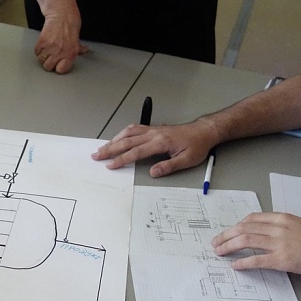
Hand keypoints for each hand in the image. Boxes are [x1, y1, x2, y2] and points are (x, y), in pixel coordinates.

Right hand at [34, 14, 87, 73]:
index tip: (58, 64)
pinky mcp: (42, 42)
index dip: (58, 67)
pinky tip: (43, 44)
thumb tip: (84, 51)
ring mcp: (50, 47)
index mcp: (71, 53)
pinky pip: (36, 51)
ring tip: (47, 50)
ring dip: (43, 56)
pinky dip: (38, 49)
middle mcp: (61, 52)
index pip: (61, 70)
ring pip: (41, 60)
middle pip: (48, 67)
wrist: (61, 14)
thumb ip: (79, 47)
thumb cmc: (70, 23)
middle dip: (48, 63)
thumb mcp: (77, 38)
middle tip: (50, 57)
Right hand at [92, 120, 216, 176]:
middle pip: (127, 141)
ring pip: (128, 132)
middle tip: (97, 155)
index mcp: (161, 142)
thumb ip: (169, 166)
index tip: (111, 165)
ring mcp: (153, 129)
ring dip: (114, 140)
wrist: (203, 131)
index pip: (136, 152)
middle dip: (110, 149)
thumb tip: (153, 172)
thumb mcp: (187, 160)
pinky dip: (123, 133)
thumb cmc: (197, 145)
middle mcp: (154, 134)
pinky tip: (118, 138)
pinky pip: (134, 128)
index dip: (122, 159)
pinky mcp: (154, 128)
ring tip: (103, 148)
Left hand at [210, 212, 300, 277]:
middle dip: (226, 235)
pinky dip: (243, 262)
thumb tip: (269, 234)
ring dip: (228, 246)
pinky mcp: (282, 260)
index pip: (252, 218)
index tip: (229, 231)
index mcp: (283, 218)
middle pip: (244, 228)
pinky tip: (235, 265)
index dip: (237, 225)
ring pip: (245, 241)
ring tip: (219, 252)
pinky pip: (256, 260)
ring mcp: (279, 243)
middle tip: (216, 242)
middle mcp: (279, 228)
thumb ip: (284, 228)